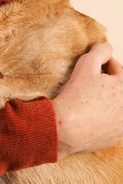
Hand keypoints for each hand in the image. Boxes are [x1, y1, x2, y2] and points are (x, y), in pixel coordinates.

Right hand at [52, 42, 122, 158]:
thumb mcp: (86, 65)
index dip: (105, 63)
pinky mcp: (115, 138)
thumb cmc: (76, 96)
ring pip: (117, 105)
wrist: (65, 128)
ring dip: (108, 99)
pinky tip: (91, 113)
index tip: (94, 64)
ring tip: (90, 96)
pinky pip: (113, 122)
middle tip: (91, 79)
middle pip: (119, 87)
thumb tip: (107, 46)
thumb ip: (99, 52)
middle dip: (108, 81)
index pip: (118, 69)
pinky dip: (105, 116)